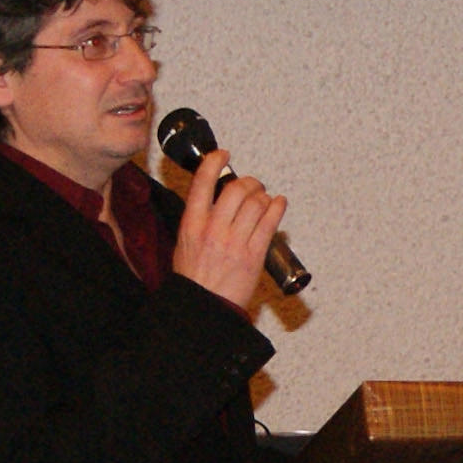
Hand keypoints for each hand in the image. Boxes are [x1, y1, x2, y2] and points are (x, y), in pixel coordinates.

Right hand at [169, 149, 283, 311]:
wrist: (204, 307)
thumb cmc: (194, 279)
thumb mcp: (184, 242)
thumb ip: (198, 218)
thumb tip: (214, 196)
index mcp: (192, 224)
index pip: (203, 182)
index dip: (215, 162)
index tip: (223, 154)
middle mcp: (214, 229)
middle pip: (236, 189)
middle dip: (248, 182)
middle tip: (251, 185)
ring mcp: (236, 241)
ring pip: (257, 202)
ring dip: (263, 195)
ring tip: (263, 198)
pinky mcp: (254, 254)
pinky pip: (271, 221)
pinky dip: (277, 206)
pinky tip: (278, 203)